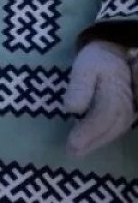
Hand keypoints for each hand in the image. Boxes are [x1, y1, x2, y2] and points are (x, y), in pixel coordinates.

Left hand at [64, 41, 133, 156]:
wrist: (115, 49)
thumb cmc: (96, 58)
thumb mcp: (84, 66)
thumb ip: (79, 87)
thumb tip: (72, 109)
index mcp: (115, 91)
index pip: (102, 118)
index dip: (88, 133)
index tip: (71, 145)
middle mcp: (127, 102)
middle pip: (111, 128)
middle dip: (92, 142)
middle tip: (72, 153)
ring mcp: (131, 106)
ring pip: (117, 129)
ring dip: (99, 142)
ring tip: (79, 151)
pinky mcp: (129, 108)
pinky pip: (120, 126)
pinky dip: (106, 136)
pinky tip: (93, 142)